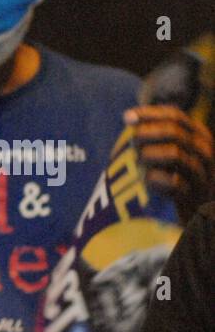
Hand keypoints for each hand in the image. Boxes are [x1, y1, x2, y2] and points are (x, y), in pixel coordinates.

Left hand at [126, 105, 214, 221]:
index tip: (126, 117)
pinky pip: (174, 183)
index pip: (175, 116)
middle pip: (175, 132)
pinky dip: (154, 180)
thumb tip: (129, 117)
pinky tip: (145, 181)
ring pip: (175, 155)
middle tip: (131, 143)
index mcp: (198, 137)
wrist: (199, 216)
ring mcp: (203, 174)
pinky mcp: (195, 197)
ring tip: (138, 164)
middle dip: (148, 134)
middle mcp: (205, 151)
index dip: (150, 114)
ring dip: (149, 157)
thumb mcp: (170, 155)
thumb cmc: (178, 182)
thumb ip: (155, 137)